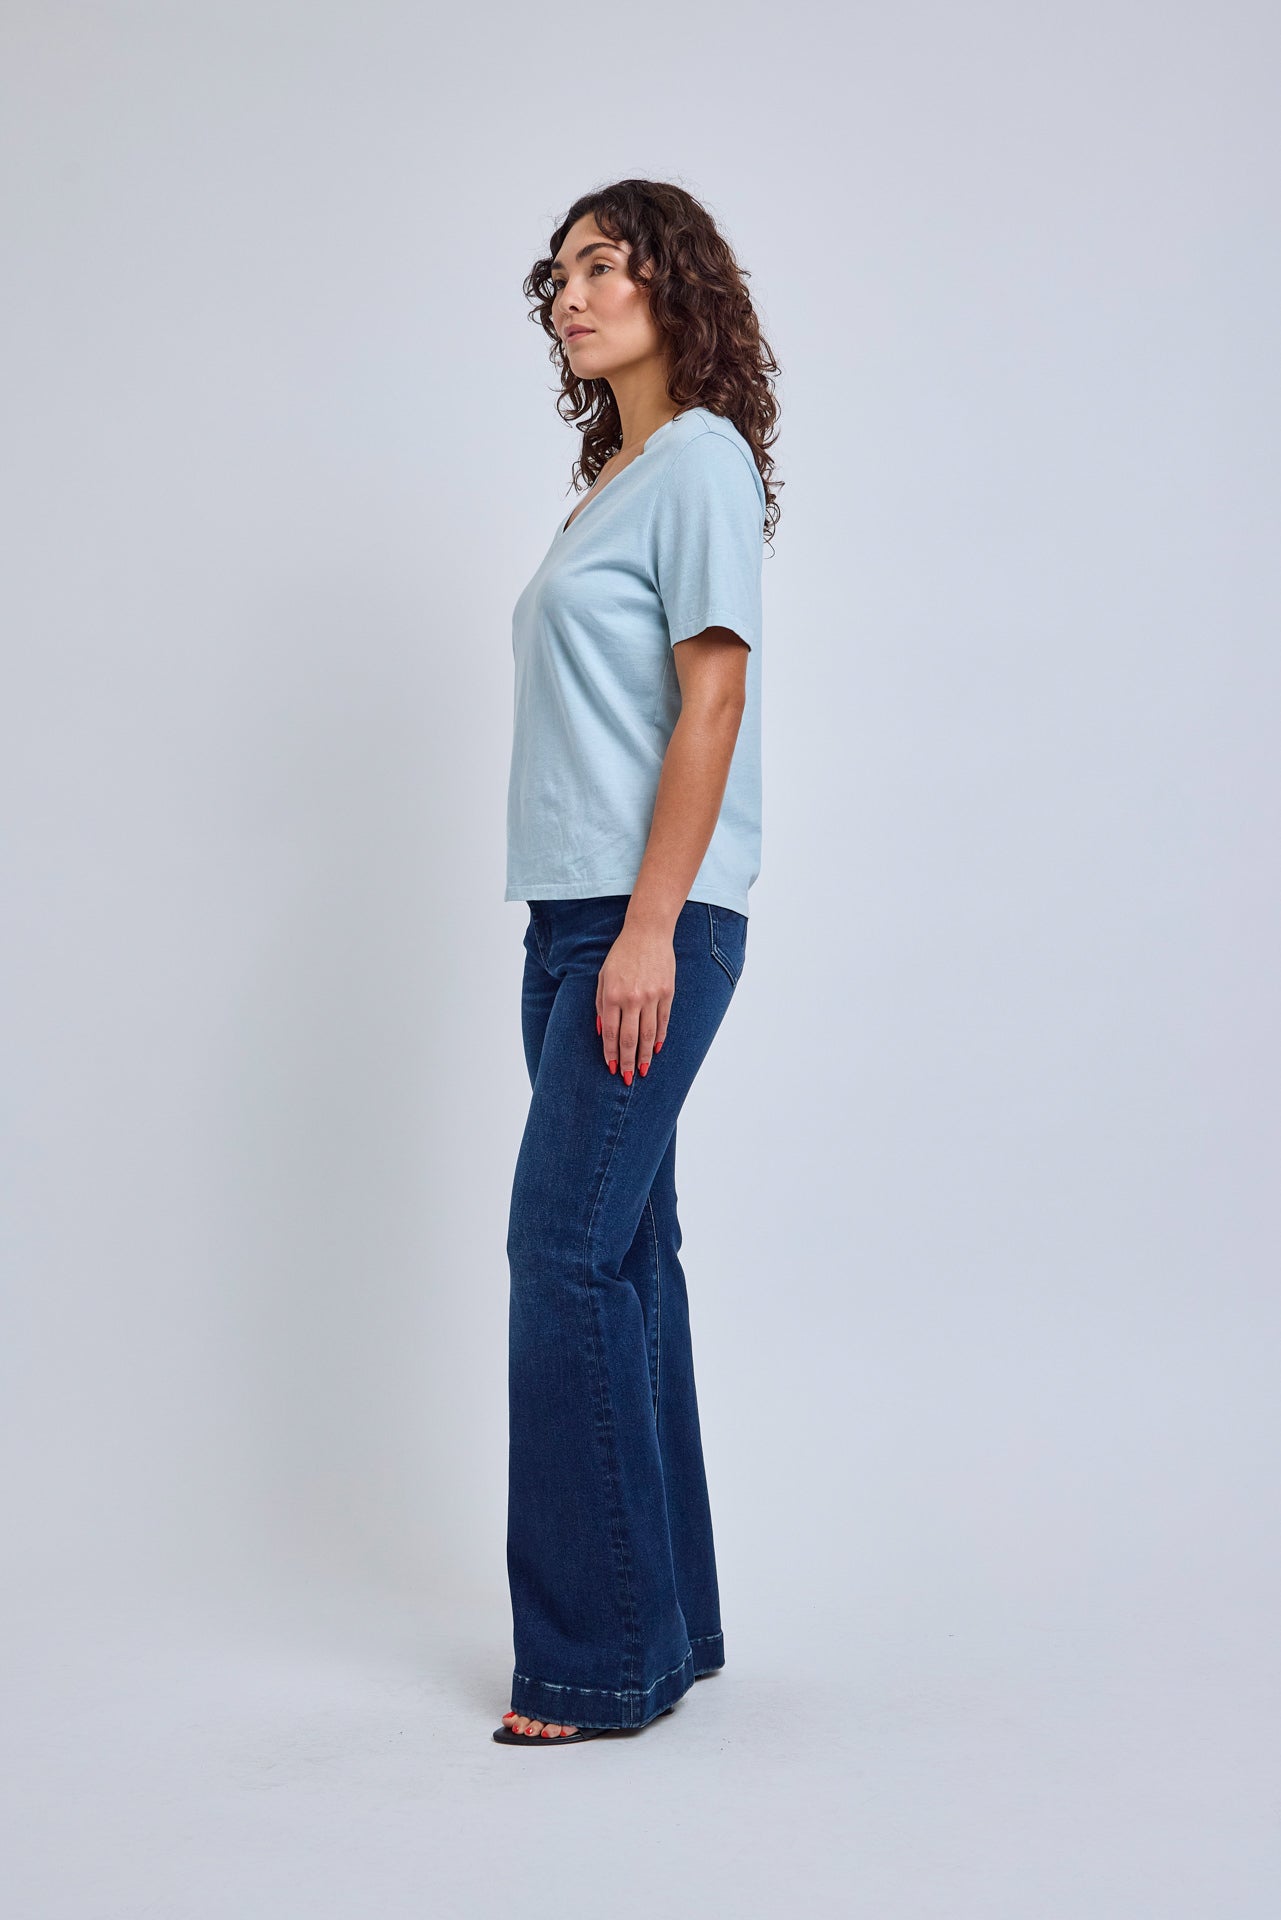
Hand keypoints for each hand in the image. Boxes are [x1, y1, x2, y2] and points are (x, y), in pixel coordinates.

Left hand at [595, 918, 674, 1082]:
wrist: (648, 933)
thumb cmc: (621, 954)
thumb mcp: (602, 977)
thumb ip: (600, 1005)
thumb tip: (602, 1033)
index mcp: (613, 995)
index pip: (612, 1033)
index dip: (611, 1054)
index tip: (611, 1068)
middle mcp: (633, 998)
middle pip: (630, 1039)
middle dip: (627, 1062)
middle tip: (626, 1079)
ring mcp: (652, 996)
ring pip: (648, 1034)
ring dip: (644, 1055)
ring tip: (642, 1071)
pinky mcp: (667, 992)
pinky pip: (663, 1021)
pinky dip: (659, 1038)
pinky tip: (655, 1050)